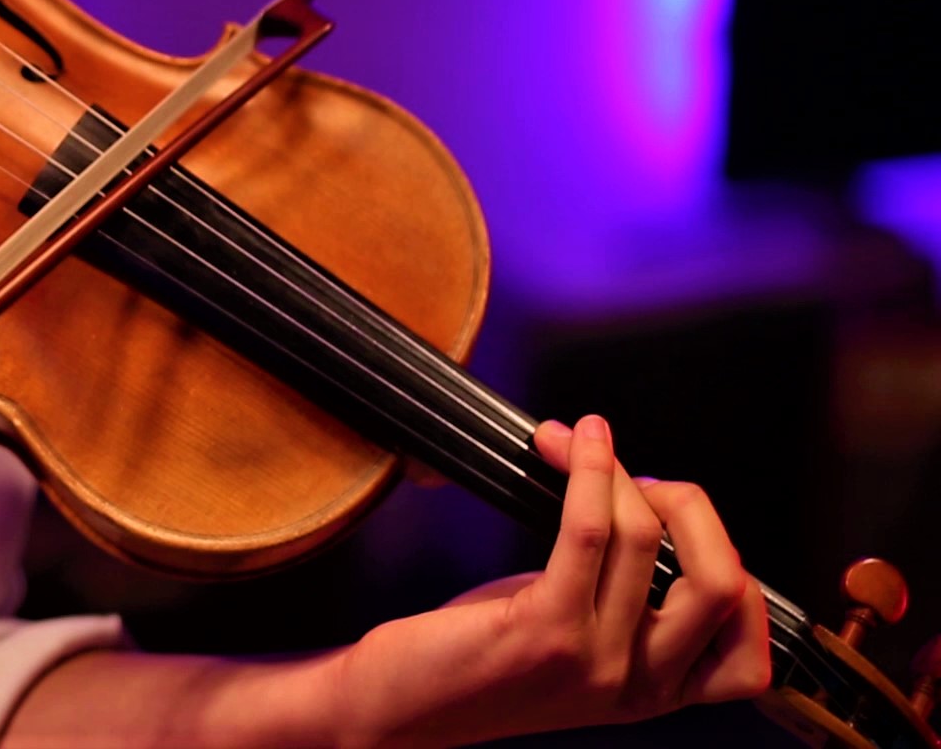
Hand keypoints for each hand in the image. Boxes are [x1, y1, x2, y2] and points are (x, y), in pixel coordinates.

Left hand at [331, 414, 770, 747]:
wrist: (396, 706)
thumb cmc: (477, 660)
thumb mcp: (573, 636)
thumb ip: (620, 595)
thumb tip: (643, 501)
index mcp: (656, 693)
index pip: (750, 646)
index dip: (730, 565)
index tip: (679, 523)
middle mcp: (638, 687)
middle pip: (722, 582)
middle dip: (691, 507)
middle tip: (643, 477)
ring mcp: (595, 663)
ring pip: (646, 540)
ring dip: (617, 471)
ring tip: (584, 441)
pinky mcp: (544, 632)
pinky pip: (588, 534)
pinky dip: (588, 474)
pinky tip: (572, 444)